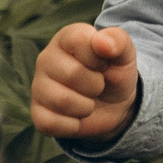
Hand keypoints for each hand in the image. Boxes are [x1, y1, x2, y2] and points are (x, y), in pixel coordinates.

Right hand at [29, 22, 140, 139]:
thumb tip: (101, 41)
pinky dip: (73, 125)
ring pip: (62, 101)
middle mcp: (46, 59)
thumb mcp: (125, 55)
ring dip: (86, 106)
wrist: (114, 106)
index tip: (103, 63)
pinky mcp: (37, 113)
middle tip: (97, 85)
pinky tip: (76, 116)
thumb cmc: (115, 72)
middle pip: (72, 74)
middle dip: (95, 85)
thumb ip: (119, 41)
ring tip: (88, 100)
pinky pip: (52, 123)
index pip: (79, 41)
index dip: (99, 58)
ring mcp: (38, 86)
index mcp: (66, 38)